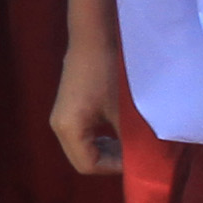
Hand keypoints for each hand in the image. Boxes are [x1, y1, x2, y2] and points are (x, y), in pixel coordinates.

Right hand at [49, 39, 127, 177]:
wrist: (95, 35)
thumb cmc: (109, 72)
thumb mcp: (124, 110)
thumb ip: (130, 140)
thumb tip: (143, 161)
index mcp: (68, 129)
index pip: (89, 166)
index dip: (115, 167)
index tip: (139, 157)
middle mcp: (59, 126)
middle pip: (84, 159)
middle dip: (112, 160)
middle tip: (137, 152)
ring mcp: (62, 116)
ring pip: (85, 148)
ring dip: (109, 149)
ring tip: (131, 141)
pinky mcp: (70, 107)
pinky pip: (85, 134)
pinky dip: (104, 138)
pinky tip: (121, 129)